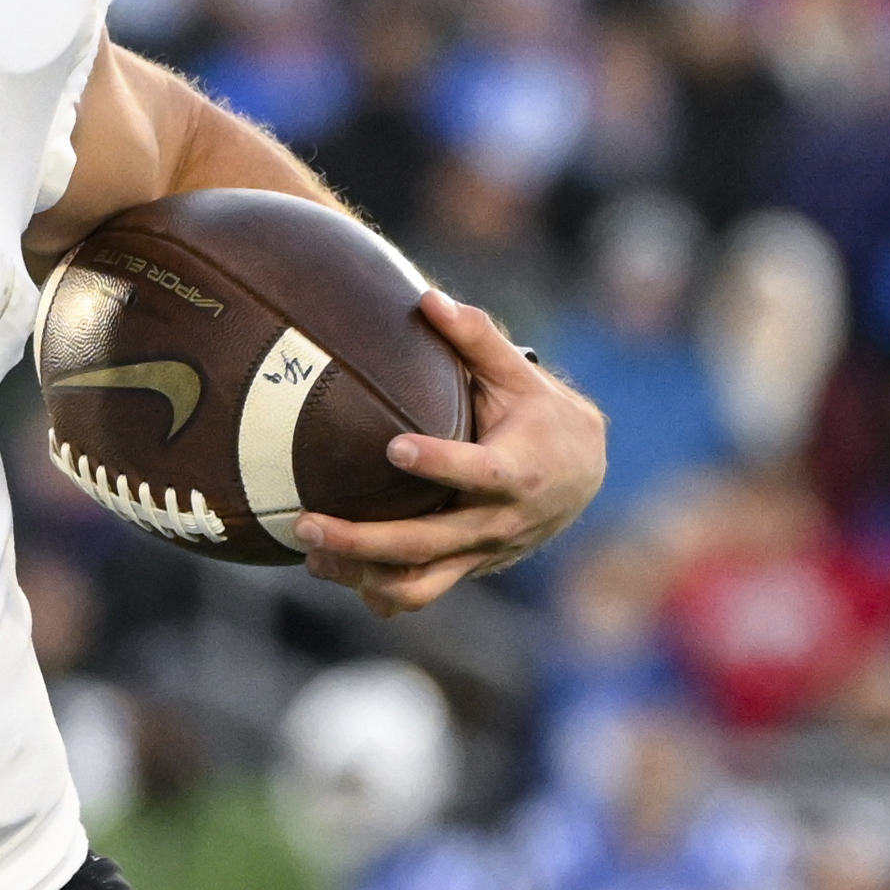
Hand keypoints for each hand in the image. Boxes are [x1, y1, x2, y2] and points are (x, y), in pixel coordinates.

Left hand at [294, 292, 608, 616]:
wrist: (583, 476)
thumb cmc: (542, 415)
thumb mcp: (520, 376)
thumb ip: (477, 338)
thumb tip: (428, 297)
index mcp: (518, 469)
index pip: (477, 471)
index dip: (439, 463)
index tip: (393, 448)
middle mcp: (498, 520)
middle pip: (427, 542)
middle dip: (363, 539)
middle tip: (306, 522)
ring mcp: (481, 552)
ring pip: (419, 583)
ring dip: (360, 574)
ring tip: (309, 553)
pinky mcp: (467, 568)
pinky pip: (419, 592)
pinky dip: (377, 591)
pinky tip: (332, 571)